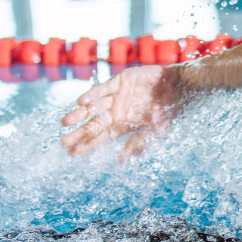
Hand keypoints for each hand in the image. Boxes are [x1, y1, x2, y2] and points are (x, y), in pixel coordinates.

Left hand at [60, 66, 183, 156]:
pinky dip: (92, 95)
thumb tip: (121, 161)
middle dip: (79, 133)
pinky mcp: (120, 81)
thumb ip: (138, 143)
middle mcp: (116, 111)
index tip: (74, 154)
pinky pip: (103, 89)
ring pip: (93, 107)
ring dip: (79, 114)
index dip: (88, 145)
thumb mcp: (156, 132)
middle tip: (63, 143)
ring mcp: (116, 96)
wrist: (179, 86)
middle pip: (93, 124)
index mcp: (123, 124)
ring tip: (65, 122)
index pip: (101, 137)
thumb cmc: (168, 111)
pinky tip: (81, 102)